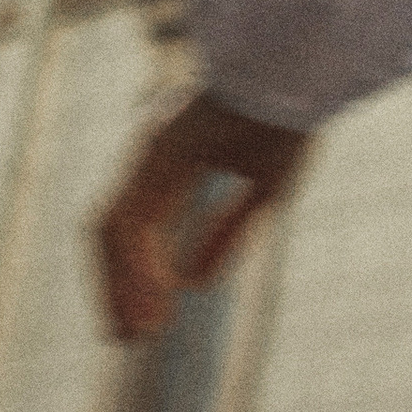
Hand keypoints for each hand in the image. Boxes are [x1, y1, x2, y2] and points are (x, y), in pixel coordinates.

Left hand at [95, 89, 309, 344]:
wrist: (298, 73)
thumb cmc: (289, 120)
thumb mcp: (264, 191)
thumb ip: (227, 234)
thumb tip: (197, 285)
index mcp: (175, 162)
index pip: (143, 229)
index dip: (141, 276)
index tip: (150, 322)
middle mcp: (153, 159)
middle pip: (115, 233)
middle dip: (116, 287)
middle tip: (126, 339)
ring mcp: (148, 154)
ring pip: (112, 232)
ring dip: (118, 285)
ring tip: (134, 333)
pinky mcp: (155, 155)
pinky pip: (132, 221)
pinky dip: (137, 265)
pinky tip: (157, 300)